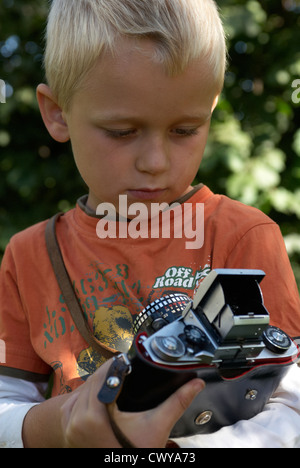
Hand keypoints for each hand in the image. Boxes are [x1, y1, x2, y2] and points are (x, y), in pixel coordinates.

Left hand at [60, 359, 204, 447]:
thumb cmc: (136, 453)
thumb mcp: (156, 427)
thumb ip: (176, 403)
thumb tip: (196, 384)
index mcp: (94, 414)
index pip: (103, 375)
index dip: (117, 365)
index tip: (127, 361)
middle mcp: (77, 418)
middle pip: (92, 381)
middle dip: (109, 374)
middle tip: (123, 369)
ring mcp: (70, 425)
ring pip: (83, 390)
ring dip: (97, 383)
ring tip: (114, 381)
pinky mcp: (69, 429)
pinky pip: (75, 402)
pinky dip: (87, 396)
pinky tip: (101, 396)